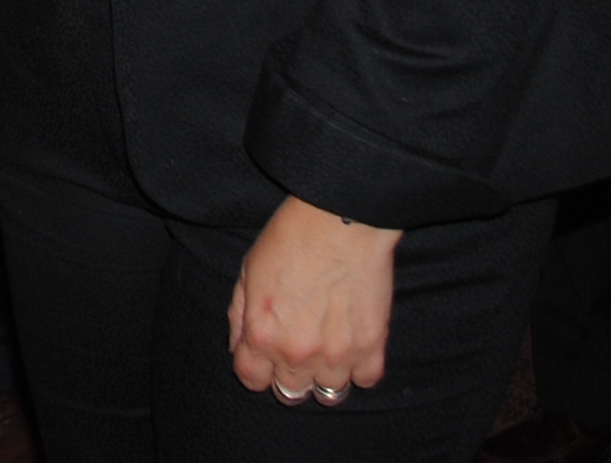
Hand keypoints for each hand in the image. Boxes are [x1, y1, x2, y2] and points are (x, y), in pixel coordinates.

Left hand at [228, 194, 399, 404]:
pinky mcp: (371, 346)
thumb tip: (239, 348)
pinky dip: (360, 368)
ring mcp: (336, 355)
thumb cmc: (291, 237)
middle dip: (290, 375)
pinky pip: (365, 380)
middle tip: (298, 351)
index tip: (265, 358)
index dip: (257, 370)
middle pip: (290, 393)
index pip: (252, 381)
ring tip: (328, 349)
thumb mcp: (247, 270)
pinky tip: (352, 345)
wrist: (340, 218)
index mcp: (261, 335)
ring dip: (326, 375)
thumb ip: (239, 316)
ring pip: (329, 393)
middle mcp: (296, 353)